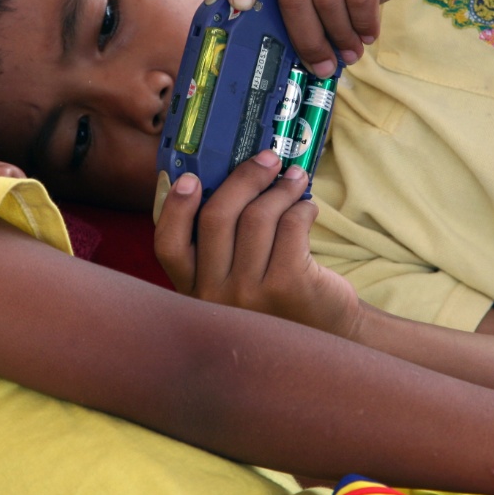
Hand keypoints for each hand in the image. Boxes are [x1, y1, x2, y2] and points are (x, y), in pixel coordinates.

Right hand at [154, 150, 360, 335]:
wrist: (325, 335)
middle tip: (268, 159)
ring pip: (257, 217)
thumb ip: (222, 244)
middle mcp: (215, 296)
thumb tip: (231, 175)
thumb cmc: (278, 298)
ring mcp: (249, 294)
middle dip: (245, 178)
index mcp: (193, 290)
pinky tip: (307, 209)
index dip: (176, 207)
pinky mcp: (286, 287)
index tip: (190, 178)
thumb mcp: (238, 280)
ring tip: (295, 180)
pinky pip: (290, 226)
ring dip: (281, 189)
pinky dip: (302, 208)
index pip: (168, 245)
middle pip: (217, 217)